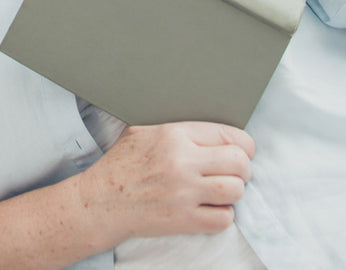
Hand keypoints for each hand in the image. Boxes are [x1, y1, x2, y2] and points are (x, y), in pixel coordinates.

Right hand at [78, 122, 253, 241]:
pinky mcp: (184, 220)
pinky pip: (223, 219)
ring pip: (235, 190)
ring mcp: (184, 193)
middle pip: (239, 162)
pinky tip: (212, 208)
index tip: (243, 151)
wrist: (102, 201)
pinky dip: (223, 215)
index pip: (228, 134)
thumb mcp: (143, 130)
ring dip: (234, 192)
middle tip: (237, 172)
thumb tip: (206, 126)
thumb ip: (176, 126)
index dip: (243, 144)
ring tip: (224, 190)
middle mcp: (183, 162)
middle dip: (244, 168)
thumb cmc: (122, 164)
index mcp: (174, 134)